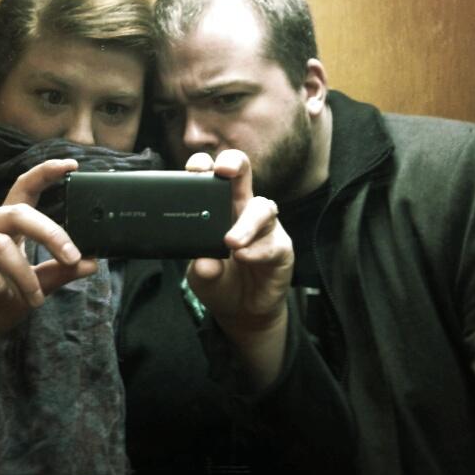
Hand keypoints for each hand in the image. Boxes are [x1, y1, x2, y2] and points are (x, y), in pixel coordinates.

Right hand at [0, 159, 96, 401]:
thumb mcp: (33, 290)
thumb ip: (58, 273)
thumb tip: (91, 262)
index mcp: (3, 226)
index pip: (23, 190)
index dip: (45, 173)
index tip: (72, 165)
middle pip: (16, 213)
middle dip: (49, 233)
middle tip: (71, 257)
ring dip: (23, 275)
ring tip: (33, 299)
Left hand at [186, 149, 293, 390]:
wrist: (241, 310)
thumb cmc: (219, 280)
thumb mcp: (200, 275)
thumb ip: (200, 268)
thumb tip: (203, 262)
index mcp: (219, 206)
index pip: (212, 176)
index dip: (204, 166)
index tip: (193, 169)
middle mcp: (243, 209)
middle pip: (243, 172)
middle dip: (233, 164)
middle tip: (221, 172)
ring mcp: (264, 227)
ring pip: (262, 208)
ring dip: (245, 223)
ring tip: (230, 243)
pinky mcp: (281, 247)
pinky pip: (273, 243)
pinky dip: (258, 251)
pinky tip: (245, 259)